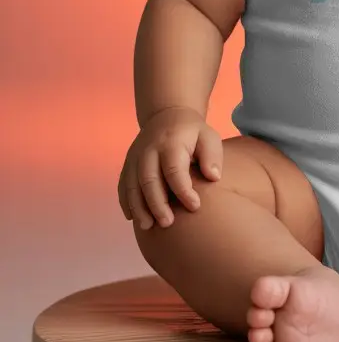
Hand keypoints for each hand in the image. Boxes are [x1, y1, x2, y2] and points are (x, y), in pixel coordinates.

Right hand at [117, 107, 222, 229]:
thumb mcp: (208, 136)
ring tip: (148, 226)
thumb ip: (212, 156)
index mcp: (171, 142)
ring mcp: (135, 156)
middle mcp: (148, 150)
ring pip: (132, 185)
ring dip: (139, 207)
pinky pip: (123, 184)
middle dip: (157, 204)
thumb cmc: (192, 132)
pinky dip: (126, 202)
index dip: (183, 190)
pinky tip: (132, 217)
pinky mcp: (128, 163)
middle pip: (149, 180)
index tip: (195, 206)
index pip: (174, 170)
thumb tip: (213, 177)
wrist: (167, 115)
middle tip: (168, 223)